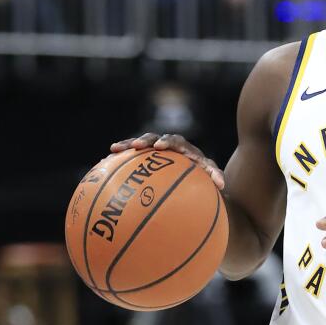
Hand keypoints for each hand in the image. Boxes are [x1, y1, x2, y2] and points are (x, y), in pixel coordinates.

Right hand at [110, 132, 224, 188]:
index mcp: (185, 149)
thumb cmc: (205, 176)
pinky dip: (122, 158)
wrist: (198, 173)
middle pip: (156, 139)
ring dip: (129, 146)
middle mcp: (170, 146)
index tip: (159, 147)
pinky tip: (103, 163)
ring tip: (114, 149)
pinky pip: (133, 157)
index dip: (167, 142)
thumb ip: (215, 176)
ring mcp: (158, 151)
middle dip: (146, 141)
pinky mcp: (147, 157)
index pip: (177, 142)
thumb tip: (222, 185)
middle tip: (136, 146)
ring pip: (142, 145)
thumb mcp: (211, 177)